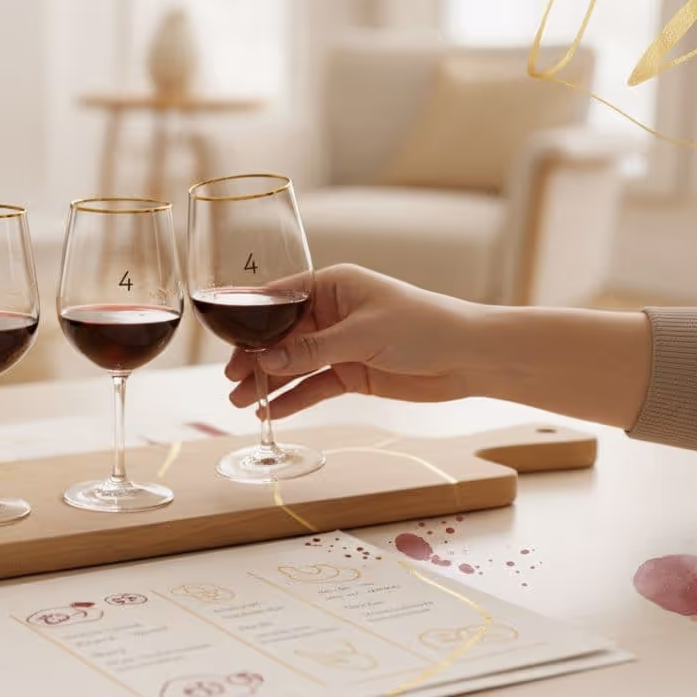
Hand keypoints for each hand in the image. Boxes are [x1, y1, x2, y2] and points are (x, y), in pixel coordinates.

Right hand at [224, 264, 481, 418]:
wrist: (470, 357)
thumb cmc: (424, 326)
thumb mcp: (362, 335)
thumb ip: (311, 350)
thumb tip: (265, 362)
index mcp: (333, 285)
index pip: (279, 299)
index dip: (251, 320)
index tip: (225, 340)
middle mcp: (331, 312)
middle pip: (281, 335)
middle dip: (255, 358)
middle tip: (231, 380)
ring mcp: (340, 344)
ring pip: (293, 363)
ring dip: (268, 382)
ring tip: (241, 402)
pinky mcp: (351, 372)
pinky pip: (313, 385)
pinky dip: (293, 398)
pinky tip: (271, 411)